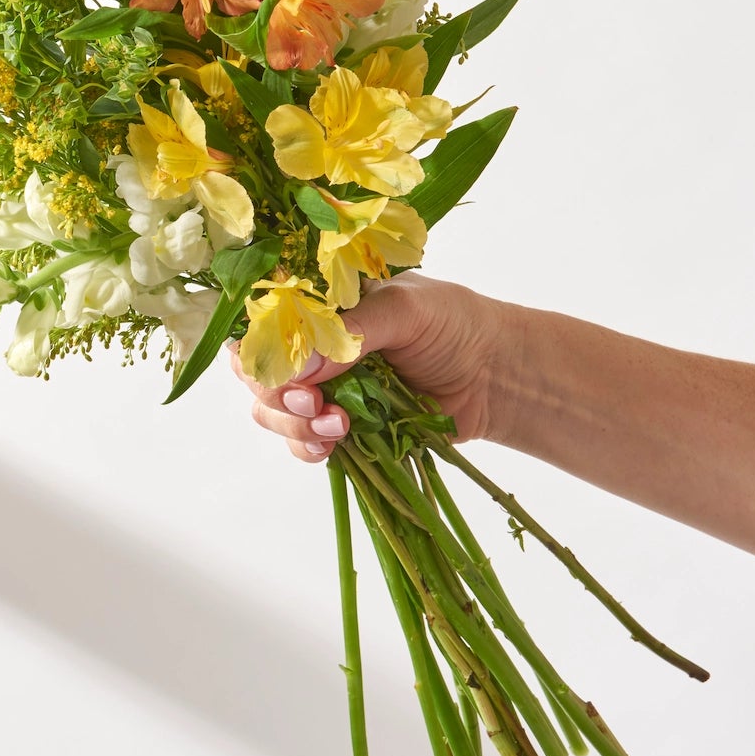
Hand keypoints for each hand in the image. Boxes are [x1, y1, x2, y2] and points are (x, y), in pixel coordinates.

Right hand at [228, 273, 508, 463]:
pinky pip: (303, 444)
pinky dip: (307, 448)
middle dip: (277, 395)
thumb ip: (354, 332)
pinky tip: (330, 446)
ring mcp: (326, 389)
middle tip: (312, 403)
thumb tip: (303, 364)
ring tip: (337, 426)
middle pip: (260, 374)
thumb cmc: (454, 324)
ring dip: (294, 425)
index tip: (282, 372)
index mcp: (322, 307)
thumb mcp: (405, 310)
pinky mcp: (342, 427)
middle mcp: (314, 347)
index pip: (264, 323)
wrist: (495, 374)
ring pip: (273, 413)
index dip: (260, 350)